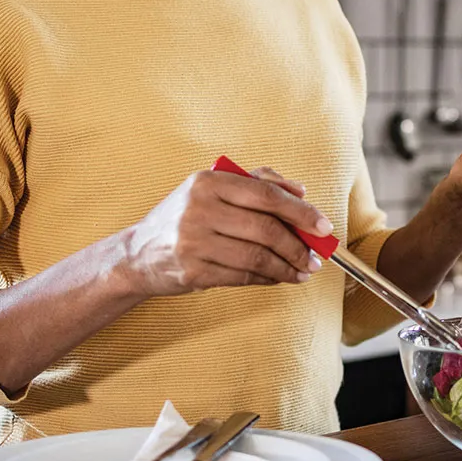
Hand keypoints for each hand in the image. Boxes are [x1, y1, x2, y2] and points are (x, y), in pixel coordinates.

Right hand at [118, 166, 330, 295]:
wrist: (138, 254)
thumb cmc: (184, 218)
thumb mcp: (211, 189)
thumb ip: (255, 182)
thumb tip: (300, 190)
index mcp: (207, 181)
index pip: (265, 195)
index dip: (300, 211)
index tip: (323, 226)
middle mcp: (199, 208)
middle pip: (265, 229)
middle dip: (298, 246)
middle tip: (316, 257)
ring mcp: (193, 241)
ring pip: (257, 257)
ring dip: (287, 267)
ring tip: (302, 271)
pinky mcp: (193, 270)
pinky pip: (242, 276)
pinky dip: (267, 278)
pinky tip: (278, 277)